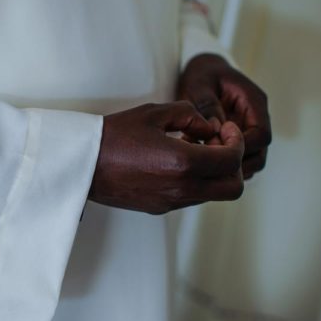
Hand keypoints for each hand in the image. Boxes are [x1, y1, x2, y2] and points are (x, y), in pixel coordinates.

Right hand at [88, 101, 243, 214]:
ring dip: (214, 173)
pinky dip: (196, 181)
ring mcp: (171, 202)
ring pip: (213, 194)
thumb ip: (191, 115)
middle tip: (218, 144)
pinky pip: (192, 197)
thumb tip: (208, 128)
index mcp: (183, 163)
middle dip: (234, 165)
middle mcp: (181, 188)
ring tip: (194, 150)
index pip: (232, 160)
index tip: (225, 129)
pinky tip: (177, 162)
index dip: (237, 141)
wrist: (83, 163)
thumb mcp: (155, 112)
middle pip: (233, 188)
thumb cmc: (115, 135)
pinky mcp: (159, 207)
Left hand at [178, 54, 271, 178]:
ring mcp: (249, 130)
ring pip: (252, 160)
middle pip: (260, 152)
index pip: (261, 134)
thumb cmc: (202, 77)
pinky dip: (225, 165)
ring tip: (202, 163)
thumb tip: (215, 131)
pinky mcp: (240, 139)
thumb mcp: (200, 87)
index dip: (242, 148)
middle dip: (236, 163)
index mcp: (254, 102)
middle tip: (207, 166)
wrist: (201, 73)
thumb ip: (208, 107)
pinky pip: (240, 159)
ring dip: (230, 167)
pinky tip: (203, 160)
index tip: (217, 152)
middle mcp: (257, 118)